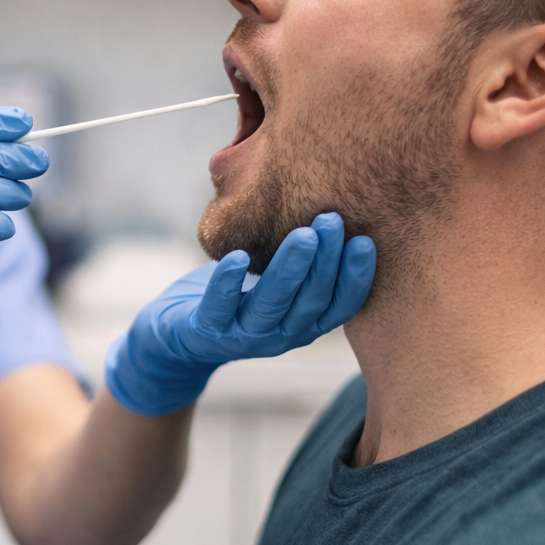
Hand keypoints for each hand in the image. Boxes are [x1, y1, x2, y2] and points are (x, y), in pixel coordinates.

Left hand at [105, 213, 375, 416]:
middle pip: (310, 301)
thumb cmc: (235, 298)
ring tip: (303, 234)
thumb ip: (300, 259)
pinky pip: (220, 306)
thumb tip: (332, 205)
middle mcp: (280, 335)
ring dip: (289, 268)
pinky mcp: (207, 331)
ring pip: (272, 303)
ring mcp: (244, 336)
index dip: (355, 278)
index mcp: (303, 324)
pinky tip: (238, 256)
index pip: (339, 306)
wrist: (177, 339)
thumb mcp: (274, 282)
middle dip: (325, 261)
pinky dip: (230, 281)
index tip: (367, 241)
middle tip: (332, 220)